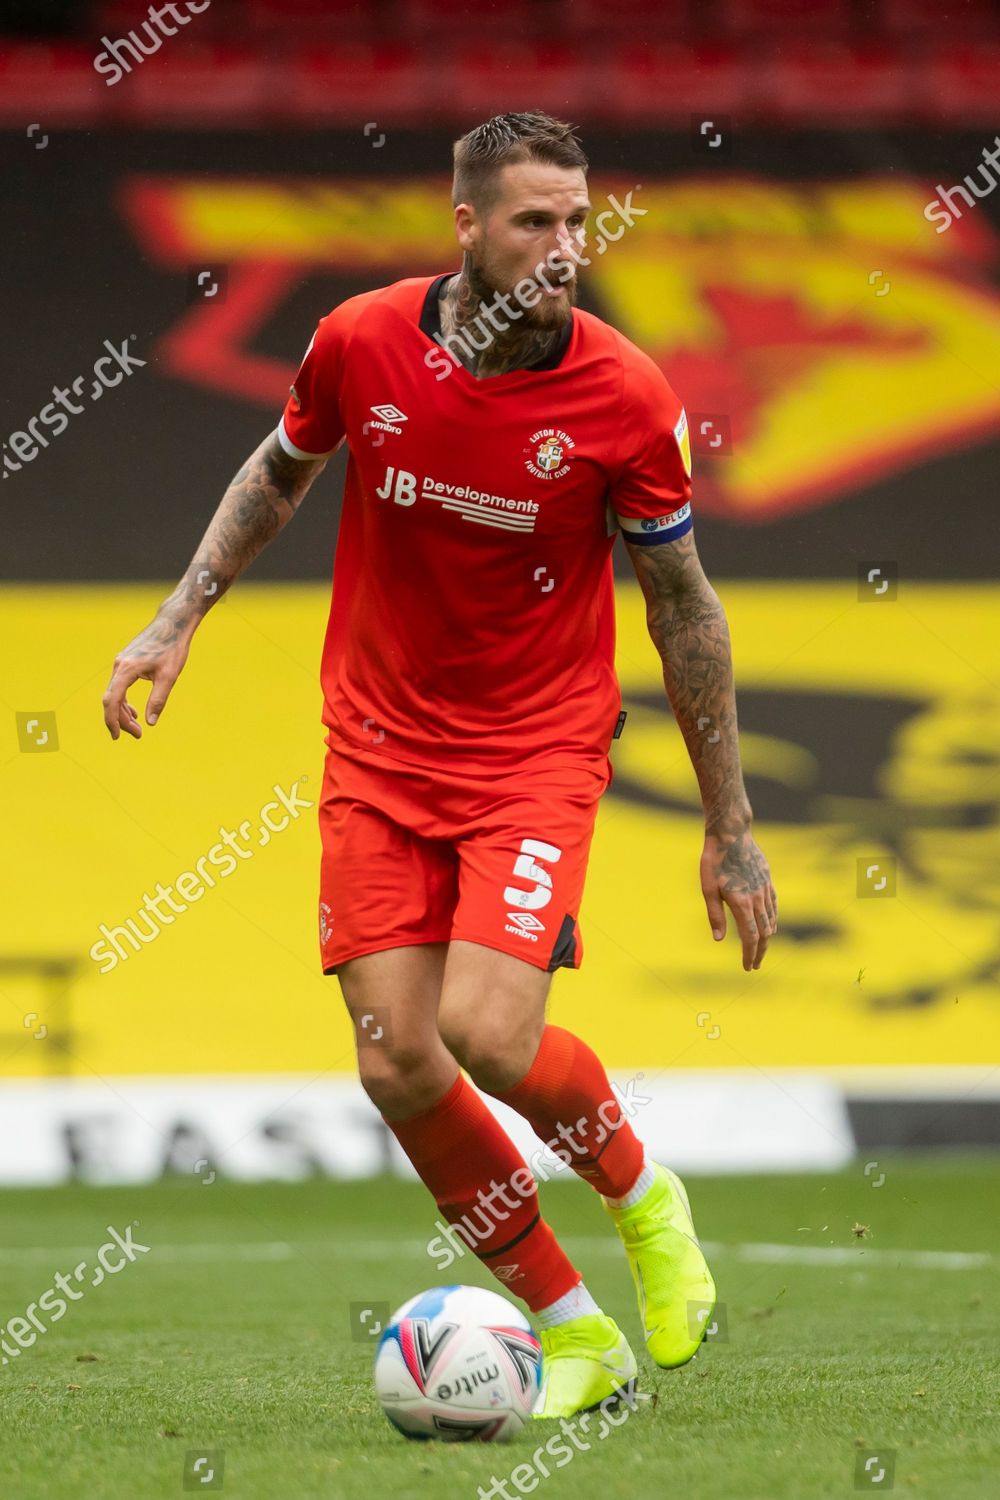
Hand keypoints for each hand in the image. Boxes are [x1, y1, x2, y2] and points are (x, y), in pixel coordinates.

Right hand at [102, 615, 191, 739]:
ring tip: (137, 728)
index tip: (117, 737)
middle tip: (138, 735)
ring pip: (115, 694)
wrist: (173, 624)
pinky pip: (119, 686)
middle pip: (112, 699)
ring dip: (123, 712)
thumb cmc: (173, 648)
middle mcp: (119, 665)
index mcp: (126, 669)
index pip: (112, 700)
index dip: (112, 721)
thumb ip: (158, 700)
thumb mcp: (169, 677)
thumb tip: (149, 723)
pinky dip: (125, 701)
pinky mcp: (126, 662)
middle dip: (121, 720)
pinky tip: (135, 712)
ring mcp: (121, 663)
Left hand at [701, 827, 776, 970]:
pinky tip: (769, 925)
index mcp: (742, 903)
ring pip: (771, 920)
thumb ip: (715, 915)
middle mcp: (757, 898)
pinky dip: (772, 920)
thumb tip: (719, 940)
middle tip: (754, 965)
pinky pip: (774, 906)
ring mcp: (765, 889)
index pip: (750, 937)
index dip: (750, 954)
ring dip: (766, 938)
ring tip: (760, 949)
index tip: (748, 967)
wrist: (731, 834)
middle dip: (759, 952)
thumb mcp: (708, 888)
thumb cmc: (714, 861)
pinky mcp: (768, 880)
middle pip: (764, 933)